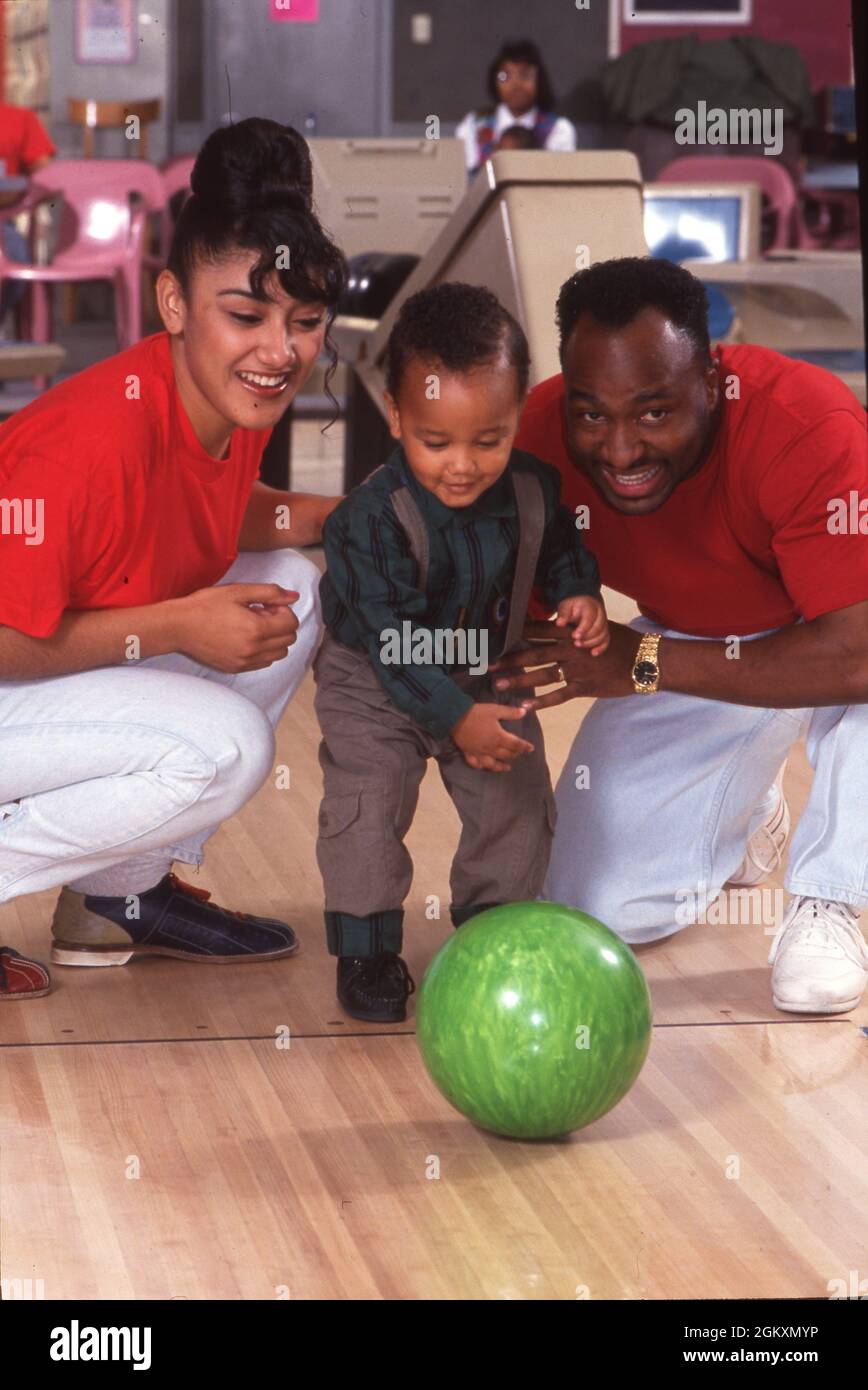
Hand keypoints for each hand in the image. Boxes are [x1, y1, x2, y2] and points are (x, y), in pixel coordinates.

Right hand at [170, 583, 300, 671]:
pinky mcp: (236, 668)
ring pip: (279, 654)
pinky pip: (263, 663)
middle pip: (288, 640)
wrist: (178, 626)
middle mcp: (254, 650)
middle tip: (261, 614)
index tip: (267, 605)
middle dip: (281, 625)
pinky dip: (263, 651)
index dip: (284, 611)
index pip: (292, 624)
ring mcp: (245, 662)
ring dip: (274, 640)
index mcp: (256, 629)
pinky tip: (246, 638)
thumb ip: (270, 593)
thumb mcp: (238, 591)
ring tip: (254, 627)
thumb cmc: (205, 605)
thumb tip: (294, 596)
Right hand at [450, 702, 534, 772]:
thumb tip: (524, 712)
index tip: (531, 748)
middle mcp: (491, 748)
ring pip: (492, 764)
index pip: (516, 744)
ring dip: (501, 766)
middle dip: (514, 754)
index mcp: (499, 737)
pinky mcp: (469, 753)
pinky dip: (482, 767)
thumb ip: (510, 712)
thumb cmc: (477, 713)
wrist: (454, 717)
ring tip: (507, 767)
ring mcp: (479, 753)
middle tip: (519, 753)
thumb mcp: (495, 709)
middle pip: (506, 755)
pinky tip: (485, 766)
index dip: (524, 746)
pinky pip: (476, 764)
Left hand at [489, 619, 641, 708]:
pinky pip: (559, 695)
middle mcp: (570, 650)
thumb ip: (574, 628)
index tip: (496, 636)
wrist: (645, 660)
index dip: (516, 633)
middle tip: (487, 664)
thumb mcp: (597, 628)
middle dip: (509, 659)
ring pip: (541, 675)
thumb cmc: (621, 641)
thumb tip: (554, 623)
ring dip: (519, 681)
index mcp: (571, 633)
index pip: (538, 630)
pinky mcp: (584, 687)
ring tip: (498, 686)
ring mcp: (576, 670)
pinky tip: (525, 707)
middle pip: (533, 653)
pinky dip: (541, 702)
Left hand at [555, 595, 609, 654]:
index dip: (583, 628)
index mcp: (591, 606)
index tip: (574, 636)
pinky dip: (601, 647)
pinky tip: (593, 653)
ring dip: (592, 642)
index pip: (590, 617)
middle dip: (587, 637)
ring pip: (603, 634)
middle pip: (598, 627)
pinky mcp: (604, 630)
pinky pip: (606, 639)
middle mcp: (600, 614)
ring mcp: (603, 622)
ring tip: (579, 645)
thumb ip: (564, 614)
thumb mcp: (566, 605)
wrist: (583, 601)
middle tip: (575, 642)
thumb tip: (559, 623)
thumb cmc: (574, 604)